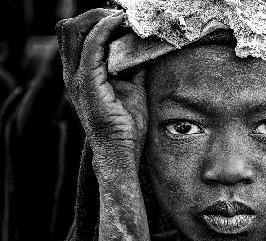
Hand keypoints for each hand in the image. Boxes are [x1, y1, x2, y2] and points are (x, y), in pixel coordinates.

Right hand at [56, 9, 147, 170]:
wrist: (121, 148)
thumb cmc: (126, 124)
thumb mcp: (133, 89)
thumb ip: (134, 70)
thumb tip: (144, 51)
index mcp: (80, 76)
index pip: (77, 37)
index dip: (96, 21)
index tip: (121, 19)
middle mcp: (73, 75)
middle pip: (69, 29)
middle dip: (94, 15)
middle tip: (120, 16)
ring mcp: (76, 78)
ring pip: (74, 31)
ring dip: (99, 18)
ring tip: (121, 18)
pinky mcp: (87, 82)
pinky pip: (92, 45)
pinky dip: (105, 29)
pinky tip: (120, 24)